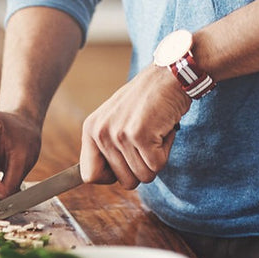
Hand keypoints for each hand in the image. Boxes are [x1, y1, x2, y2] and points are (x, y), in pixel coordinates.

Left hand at [79, 64, 190, 189]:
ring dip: (155, 157)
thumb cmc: (146, 99)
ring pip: (143, 176)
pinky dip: (166, 151)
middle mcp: (101, 132)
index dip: (111, 176)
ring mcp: (120, 134)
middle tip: (146, 138)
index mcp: (91, 129)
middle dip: (141, 165)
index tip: (125, 164)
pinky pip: (157, 166)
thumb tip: (104, 177)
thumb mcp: (116, 119)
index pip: (89, 175)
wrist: (169, 76)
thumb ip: (107, 146)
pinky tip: (162, 129)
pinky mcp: (140, 135)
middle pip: (124, 181)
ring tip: (154, 131)